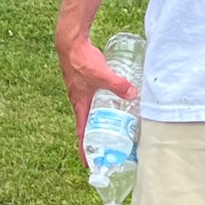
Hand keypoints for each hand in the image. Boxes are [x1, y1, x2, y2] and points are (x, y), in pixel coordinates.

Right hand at [56, 34, 138, 164]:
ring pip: (91, 109)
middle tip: (107, 146)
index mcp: (79, 104)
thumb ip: (118, 85)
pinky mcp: (84, 79)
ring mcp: (80, 89)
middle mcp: (78, 100)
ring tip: (114, 124)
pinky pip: (93, 96)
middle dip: (96, 135)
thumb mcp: (101, 75)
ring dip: (99, 118)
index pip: (82, 132)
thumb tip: (133, 95)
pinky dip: (101, 101)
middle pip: (87, 123)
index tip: (89, 163)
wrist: (71, 42)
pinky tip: (112, 97)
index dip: (85, 148)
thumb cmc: (81, 60)